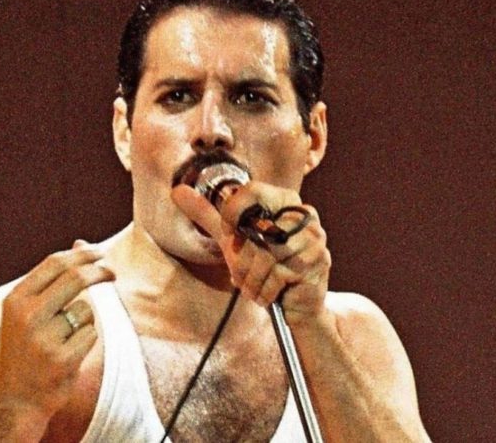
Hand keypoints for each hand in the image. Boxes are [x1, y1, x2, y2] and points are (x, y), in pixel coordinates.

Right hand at [0, 240, 113, 419]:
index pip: (54, 263)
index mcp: (16, 300)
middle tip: (112, 273)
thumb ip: (52, 279)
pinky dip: (86, 340)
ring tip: (66, 339)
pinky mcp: (62, 358)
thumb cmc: (25, 348)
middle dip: (99, 271)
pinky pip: (91, 334)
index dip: (81, 254)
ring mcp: (44, 338)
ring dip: (86, 320)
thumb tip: (81, 243)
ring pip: (86, 310)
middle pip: (75, 278)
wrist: (16, 398)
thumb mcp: (26, 312)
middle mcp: (27, 316)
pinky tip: (69, 354)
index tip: (99, 252)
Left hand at [171, 181, 330, 323]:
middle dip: (242, 260)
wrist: (294, 305)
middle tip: (244, 274)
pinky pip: (277, 275)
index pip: (253, 190)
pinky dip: (265, 290)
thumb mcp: (231, 238)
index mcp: (285, 200)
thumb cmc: (264, 267)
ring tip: (256, 285)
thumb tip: (177, 191)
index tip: (229, 233)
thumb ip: (207, 214)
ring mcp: (314, 237)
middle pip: (256, 230)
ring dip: (252, 279)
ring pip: (266, 256)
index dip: (232, 213)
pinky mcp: (318, 262)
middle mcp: (304, 215)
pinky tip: (269, 294)